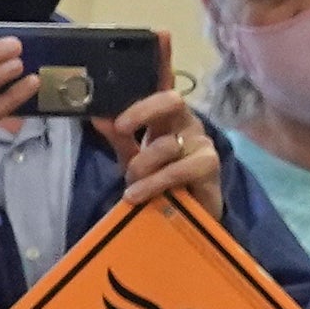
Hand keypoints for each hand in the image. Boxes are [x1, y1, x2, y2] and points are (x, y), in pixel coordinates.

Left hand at [99, 78, 221, 211]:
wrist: (188, 214)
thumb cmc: (161, 181)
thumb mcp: (133, 158)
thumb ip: (119, 138)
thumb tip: (99, 118)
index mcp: (169, 118)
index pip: (159, 94)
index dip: (140, 102)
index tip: (117, 121)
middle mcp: (189, 125)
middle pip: (172, 100)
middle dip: (142, 112)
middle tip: (120, 130)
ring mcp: (203, 143)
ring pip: (167, 144)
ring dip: (142, 166)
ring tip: (130, 187)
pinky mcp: (210, 166)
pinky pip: (179, 170)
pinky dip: (155, 183)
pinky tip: (139, 195)